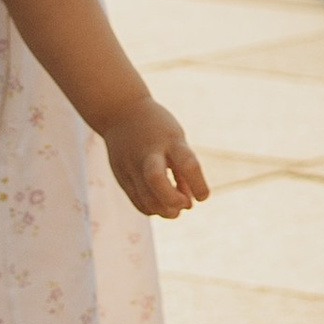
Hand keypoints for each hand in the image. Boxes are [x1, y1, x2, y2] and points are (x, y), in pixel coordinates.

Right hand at [103, 96, 209, 218]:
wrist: (120, 112)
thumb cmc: (158, 127)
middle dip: (173, 201)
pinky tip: (161, 204)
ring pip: (145, 198)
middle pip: (157, 180)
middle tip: (185, 204)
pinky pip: (137, 201)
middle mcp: (148, 152)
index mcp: (169, 139)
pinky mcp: (121, 176)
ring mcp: (131, 165)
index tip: (203, 197)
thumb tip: (188, 206)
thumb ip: (184, 170)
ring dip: (164, 211)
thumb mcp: (177, 139)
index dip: (199, 185)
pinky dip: (152, 209)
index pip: (187, 163)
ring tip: (176, 209)